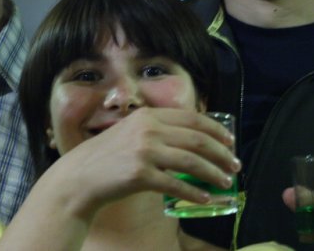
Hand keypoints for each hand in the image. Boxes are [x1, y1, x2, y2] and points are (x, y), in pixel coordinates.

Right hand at [51, 107, 239, 219]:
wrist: (78, 179)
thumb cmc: (108, 157)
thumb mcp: (131, 132)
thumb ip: (157, 130)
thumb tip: (193, 138)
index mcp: (148, 115)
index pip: (192, 118)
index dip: (216, 130)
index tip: (230, 142)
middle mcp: (148, 129)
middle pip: (197, 139)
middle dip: (221, 153)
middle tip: (235, 164)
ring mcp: (144, 152)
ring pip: (192, 162)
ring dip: (214, 173)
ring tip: (226, 181)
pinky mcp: (140, 175)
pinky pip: (176, 185)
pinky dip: (195, 193)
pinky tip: (206, 198)